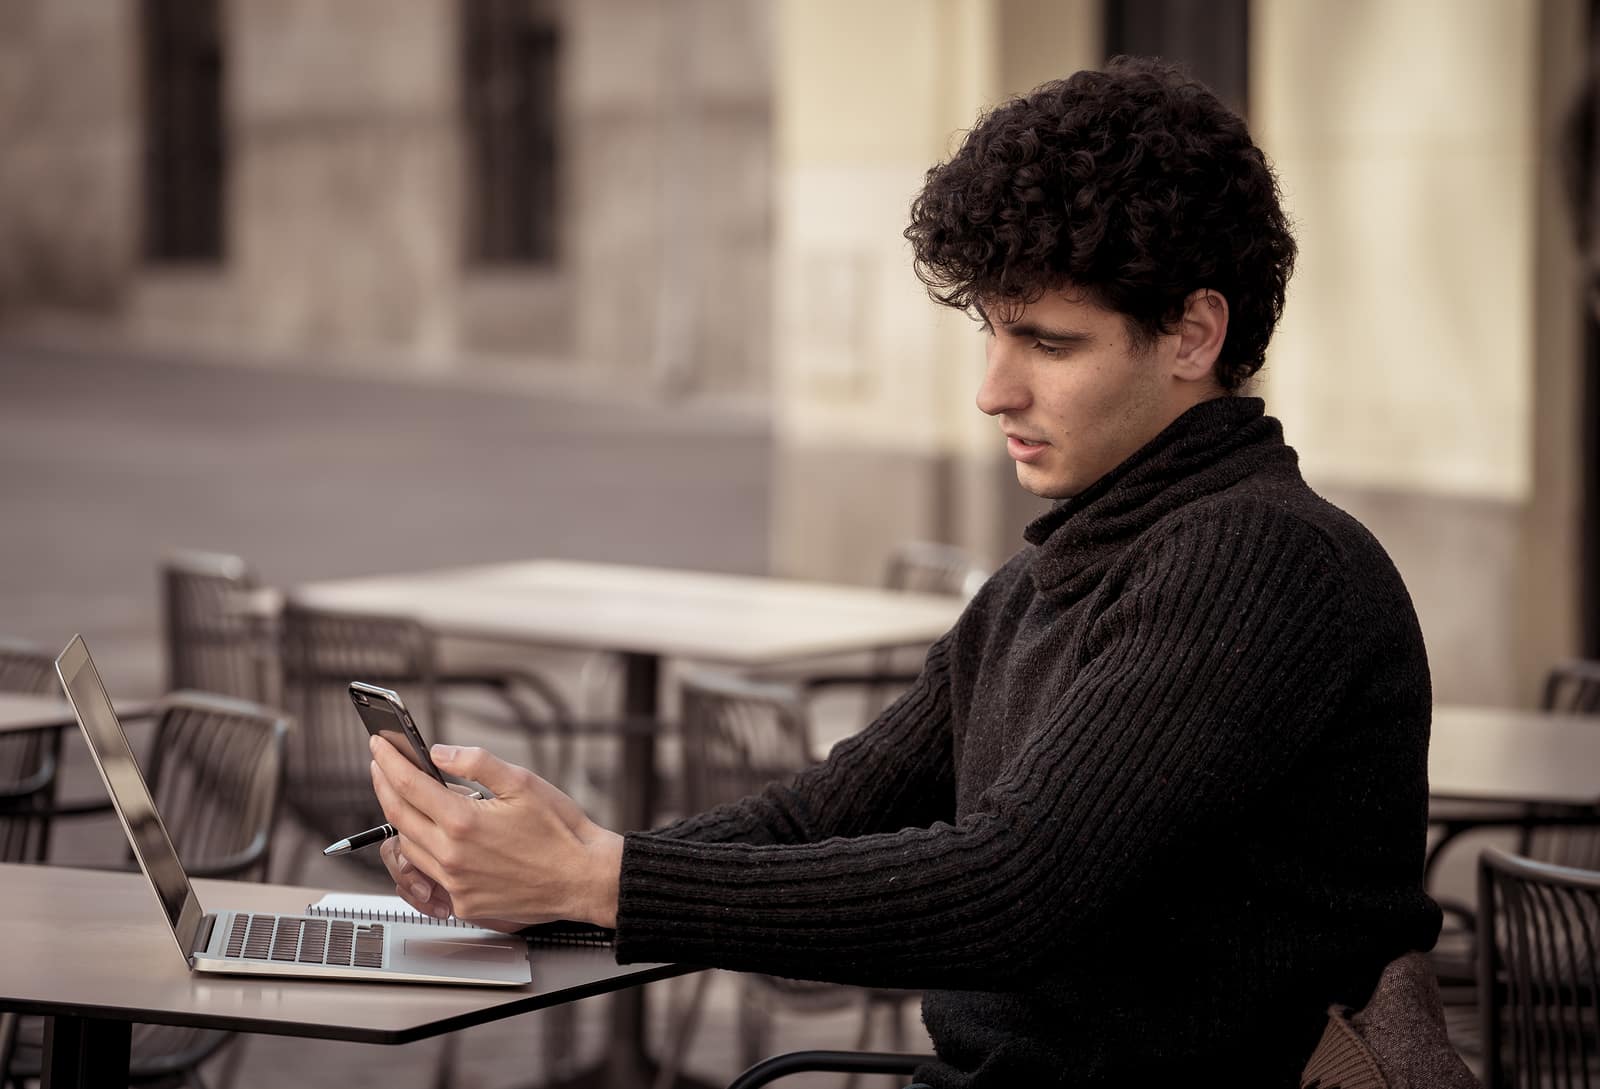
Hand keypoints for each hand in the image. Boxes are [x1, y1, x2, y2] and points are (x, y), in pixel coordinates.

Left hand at [369, 736, 622, 928]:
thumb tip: (439, 753)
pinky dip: (424, 850)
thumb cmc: (561, 832)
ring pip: (408, 847)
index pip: (408, 786)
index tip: (379, 745)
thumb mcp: (523, 782)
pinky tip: (436, 834)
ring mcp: (455, 885)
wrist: (584, 879)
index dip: (388, 761)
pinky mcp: (464, 904)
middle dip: (385, 785)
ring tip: (409, 797)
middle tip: (382, 765)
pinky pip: (430, 874)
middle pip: (398, 816)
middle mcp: (452, 857)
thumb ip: (476, 763)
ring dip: (402, 819)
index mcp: (464, 823)